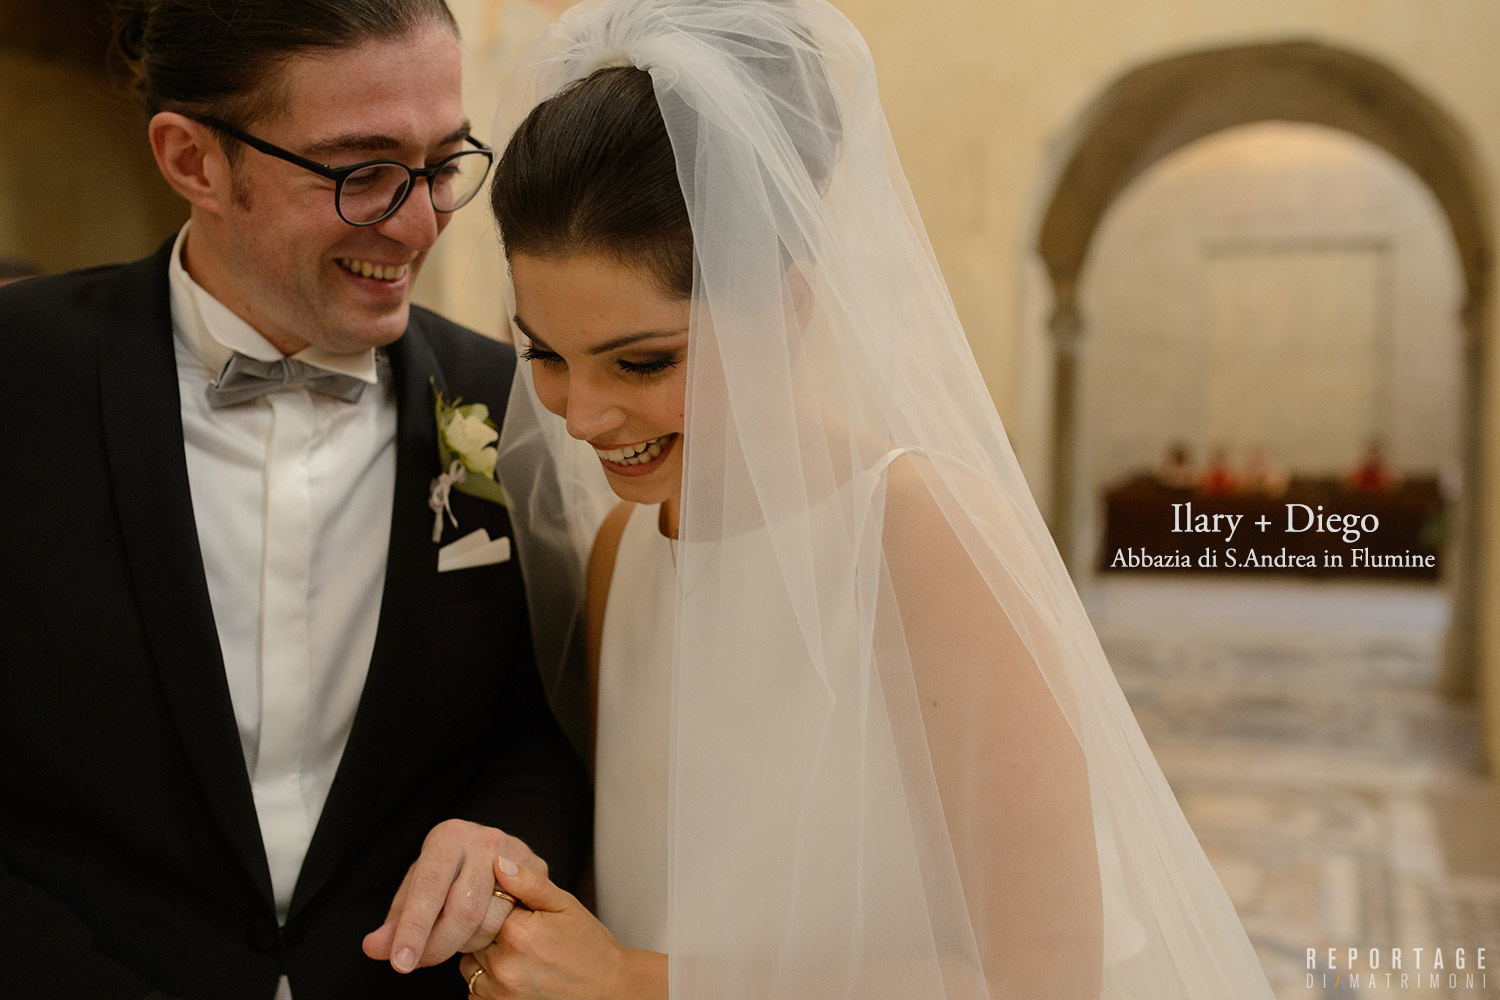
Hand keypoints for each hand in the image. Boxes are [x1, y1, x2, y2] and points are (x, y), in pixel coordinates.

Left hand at [363, 819, 544, 972]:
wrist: (491, 848)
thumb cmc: (446, 871)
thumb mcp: (416, 889)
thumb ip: (396, 920)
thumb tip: (374, 948)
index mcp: (448, 836)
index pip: (429, 888)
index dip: (414, 929)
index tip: (400, 963)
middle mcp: (485, 840)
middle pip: (464, 910)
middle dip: (439, 945)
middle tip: (421, 962)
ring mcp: (517, 855)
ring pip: (492, 922)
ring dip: (467, 945)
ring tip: (454, 938)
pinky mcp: (539, 872)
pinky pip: (515, 923)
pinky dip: (492, 940)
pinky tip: (479, 937)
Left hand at [458, 857, 665, 998]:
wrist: (607, 989)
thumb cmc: (589, 947)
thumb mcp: (565, 905)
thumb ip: (529, 883)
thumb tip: (499, 864)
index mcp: (519, 932)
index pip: (485, 904)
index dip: (501, 904)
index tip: (518, 909)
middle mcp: (505, 964)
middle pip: (474, 934)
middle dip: (492, 929)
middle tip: (523, 933)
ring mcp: (500, 991)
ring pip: (469, 961)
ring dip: (485, 955)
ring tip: (519, 953)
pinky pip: (474, 988)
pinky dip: (487, 979)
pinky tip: (514, 972)